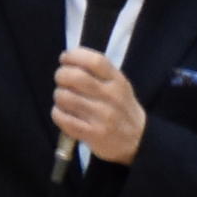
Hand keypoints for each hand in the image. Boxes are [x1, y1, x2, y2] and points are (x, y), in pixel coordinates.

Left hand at [53, 48, 145, 165]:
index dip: (73, 56)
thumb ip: (98, 72)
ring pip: (64, 97)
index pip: (94, 61)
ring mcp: (102, 116)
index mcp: (118, 81)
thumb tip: (68, 60)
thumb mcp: (119, 86)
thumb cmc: (121, 109)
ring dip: (59, 96)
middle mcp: (111, 97)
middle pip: (75, 77)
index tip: (65, 59)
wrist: (138, 140)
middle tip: (62, 80)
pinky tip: (64, 114)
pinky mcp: (92, 134)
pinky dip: (58, 113)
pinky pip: (62, 118)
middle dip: (61, 75)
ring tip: (64, 99)